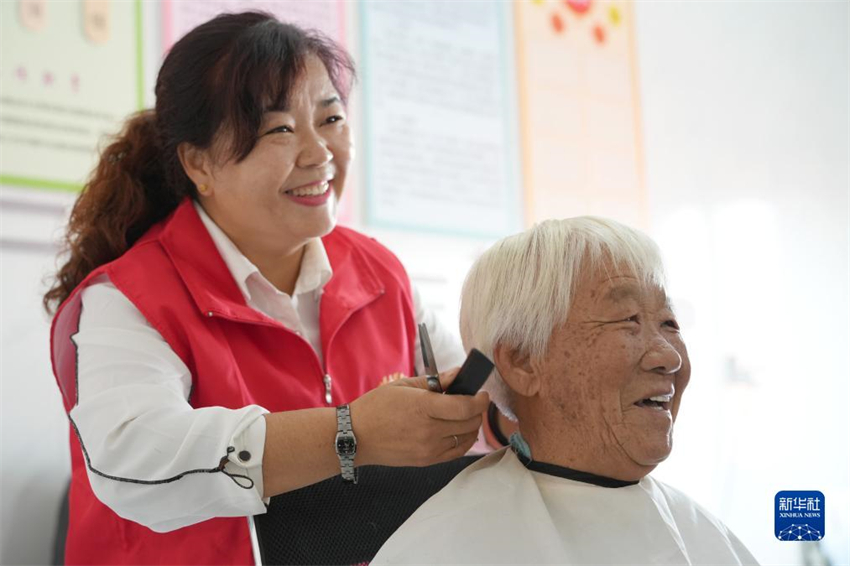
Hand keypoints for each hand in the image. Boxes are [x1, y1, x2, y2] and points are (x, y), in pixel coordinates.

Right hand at [349, 368, 489, 467]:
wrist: (356, 437)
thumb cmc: (376, 408)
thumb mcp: (404, 386)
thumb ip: (435, 381)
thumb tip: (458, 374)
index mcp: (423, 407)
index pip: (465, 407)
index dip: (480, 400)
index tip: (482, 394)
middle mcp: (429, 431)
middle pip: (469, 423)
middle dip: (478, 411)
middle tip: (474, 401)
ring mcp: (428, 449)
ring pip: (466, 438)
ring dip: (472, 425)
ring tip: (466, 415)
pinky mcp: (427, 461)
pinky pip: (456, 452)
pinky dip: (464, 441)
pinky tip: (460, 431)